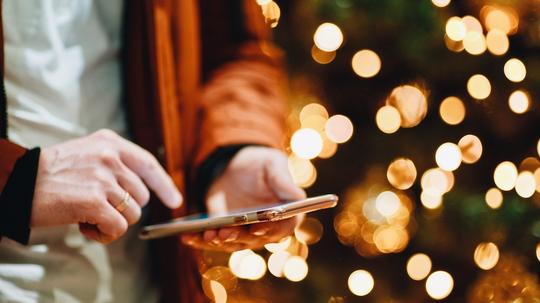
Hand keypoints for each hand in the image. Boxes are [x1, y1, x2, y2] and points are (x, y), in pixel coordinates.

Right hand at [31, 129, 181, 243]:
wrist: (17, 183)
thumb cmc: (50, 173)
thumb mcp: (86, 153)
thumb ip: (114, 163)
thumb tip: (142, 188)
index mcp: (110, 143)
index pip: (148, 164)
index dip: (164, 185)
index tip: (174, 200)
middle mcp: (110, 157)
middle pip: (141, 196)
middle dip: (124, 208)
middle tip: (97, 207)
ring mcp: (104, 179)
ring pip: (132, 214)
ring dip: (112, 221)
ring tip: (86, 214)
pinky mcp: (95, 201)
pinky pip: (119, 228)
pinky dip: (104, 234)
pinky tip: (85, 226)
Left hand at [182, 147, 305, 251]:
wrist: (237, 167)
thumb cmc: (262, 164)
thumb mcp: (274, 165)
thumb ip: (284, 181)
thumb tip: (299, 198)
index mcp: (286, 215)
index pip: (283, 227)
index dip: (272, 229)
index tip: (258, 227)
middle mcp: (267, 230)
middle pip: (254, 239)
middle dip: (238, 237)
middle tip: (224, 233)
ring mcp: (245, 235)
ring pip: (232, 243)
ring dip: (218, 242)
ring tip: (206, 234)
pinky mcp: (225, 233)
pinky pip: (213, 240)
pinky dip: (200, 240)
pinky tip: (187, 237)